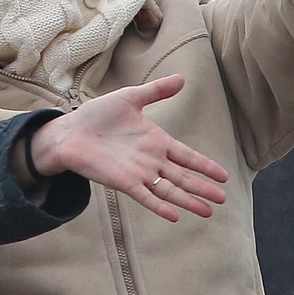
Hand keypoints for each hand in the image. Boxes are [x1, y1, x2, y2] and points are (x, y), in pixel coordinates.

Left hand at [28, 74, 229, 222]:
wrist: (69, 131)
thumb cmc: (97, 115)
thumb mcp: (129, 98)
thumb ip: (156, 91)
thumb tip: (182, 78)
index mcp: (156, 141)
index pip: (187, 156)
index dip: (205, 165)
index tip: (224, 176)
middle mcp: (151, 160)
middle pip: (183, 176)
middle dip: (203, 187)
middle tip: (222, 199)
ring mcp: (139, 172)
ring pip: (169, 189)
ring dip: (188, 200)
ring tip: (207, 211)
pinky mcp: (123, 182)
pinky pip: (145, 196)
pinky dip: (160, 206)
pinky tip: (174, 216)